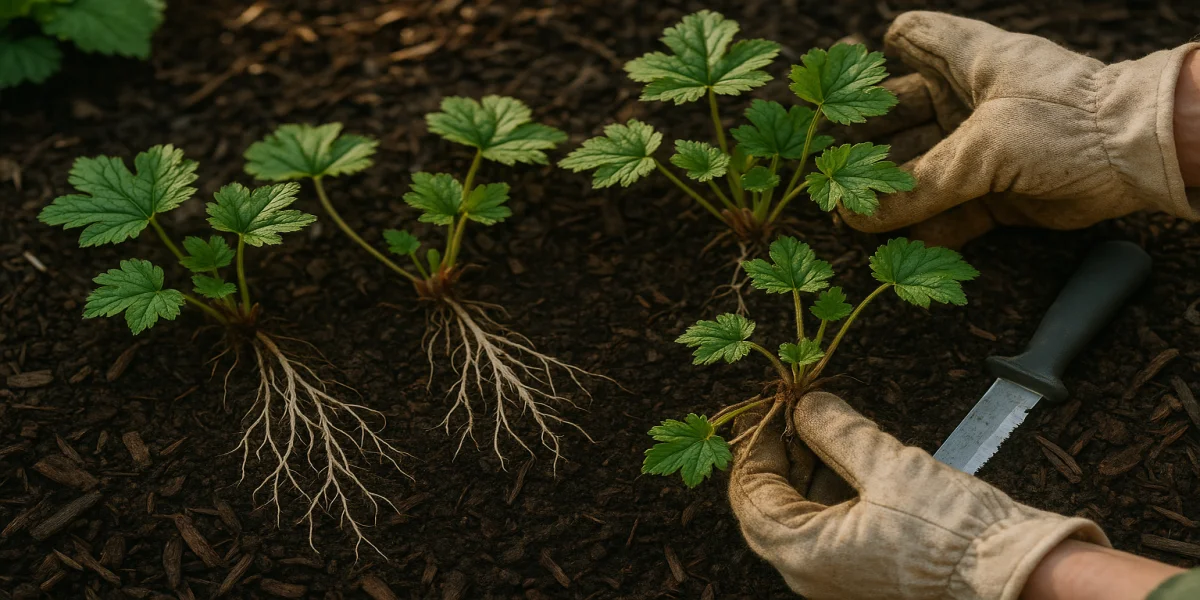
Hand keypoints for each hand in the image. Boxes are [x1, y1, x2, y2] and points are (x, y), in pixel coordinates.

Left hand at [727, 391, 1107, 599]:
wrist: (1016, 572)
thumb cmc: (956, 532)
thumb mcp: (890, 465)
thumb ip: (837, 431)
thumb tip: (805, 404)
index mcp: (804, 554)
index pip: (749, 492)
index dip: (757, 442)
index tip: (775, 405)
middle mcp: (810, 573)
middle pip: (767, 503)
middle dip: (779, 452)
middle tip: (795, 410)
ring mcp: (835, 575)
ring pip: (796, 511)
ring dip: (804, 465)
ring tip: (822, 423)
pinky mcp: (861, 567)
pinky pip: (826, 522)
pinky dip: (829, 485)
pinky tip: (847, 452)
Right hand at [837, 12, 1199, 247]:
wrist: (1136, 158)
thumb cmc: (1064, 121)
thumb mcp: (983, 148)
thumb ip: (918, 186)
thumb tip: (855, 215)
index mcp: (965, 62)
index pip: (908, 40)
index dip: (871, 63)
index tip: (835, 95)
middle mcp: (967, 101)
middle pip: (899, 118)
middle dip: (864, 147)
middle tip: (827, 176)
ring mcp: (980, 149)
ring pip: (918, 172)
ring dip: (888, 197)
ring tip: (850, 219)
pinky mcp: (994, 193)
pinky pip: (946, 213)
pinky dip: (924, 230)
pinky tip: (895, 243)